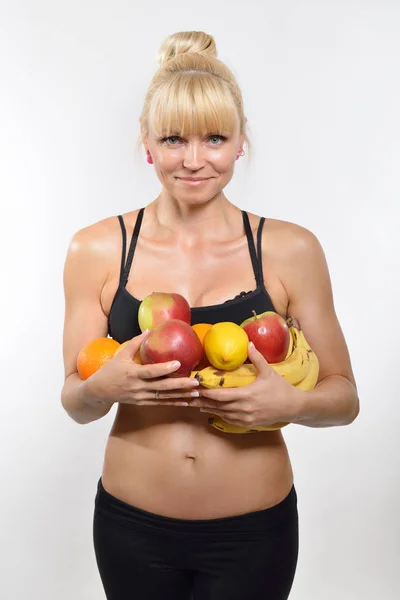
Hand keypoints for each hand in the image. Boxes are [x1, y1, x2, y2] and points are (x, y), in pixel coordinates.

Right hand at [81, 330, 199, 406]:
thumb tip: (149, 329)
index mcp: (132, 373)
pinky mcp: (142, 402)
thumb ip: (135, 343)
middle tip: (195, 382)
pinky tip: (186, 402)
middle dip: (180, 385)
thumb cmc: (109, 371)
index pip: (151, 372)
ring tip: (196, 393)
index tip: (178, 363)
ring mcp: (140, 397)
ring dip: (181, 395)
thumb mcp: (120, 355)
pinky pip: (160, 403)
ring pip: (164, 397)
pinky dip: (174, 402)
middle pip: (161, 387)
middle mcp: (137, 387)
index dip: (164, 369)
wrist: (98, 391)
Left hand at [191, 342, 299, 427]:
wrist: (293, 407)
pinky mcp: (249, 424)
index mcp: (247, 395)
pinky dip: (219, 415)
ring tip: (196, 403)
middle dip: (202, 401)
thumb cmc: (281, 389)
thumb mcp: (269, 372)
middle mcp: (244, 409)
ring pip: (221, 415)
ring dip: (209, 409)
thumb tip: (249, 343)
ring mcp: (246, 418)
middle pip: (217, 406)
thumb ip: (257, 358)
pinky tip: (212, 411)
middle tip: (189, 396)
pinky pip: (229, 420)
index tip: (196, 388)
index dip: (206, 393)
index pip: (220, 396)